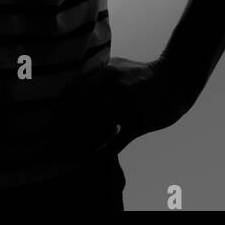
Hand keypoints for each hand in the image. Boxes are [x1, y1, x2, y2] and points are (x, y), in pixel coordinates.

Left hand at [49, 55, 201, 158]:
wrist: (175, 79)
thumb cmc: (142, 74)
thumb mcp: (116, 67)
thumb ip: (96, 74)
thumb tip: (73, 84)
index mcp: (105, 73)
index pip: (75, 94)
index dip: (60, 112)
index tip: (49, 125)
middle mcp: (113, 88)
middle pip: (81, 112)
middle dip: (65, 130)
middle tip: (53, 144)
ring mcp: (127, 106)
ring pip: (96, 128)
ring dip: (80, 142)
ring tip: (66, 153)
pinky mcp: (140, 122)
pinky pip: (117, 141)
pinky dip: (101, 150)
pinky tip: (88, 158)